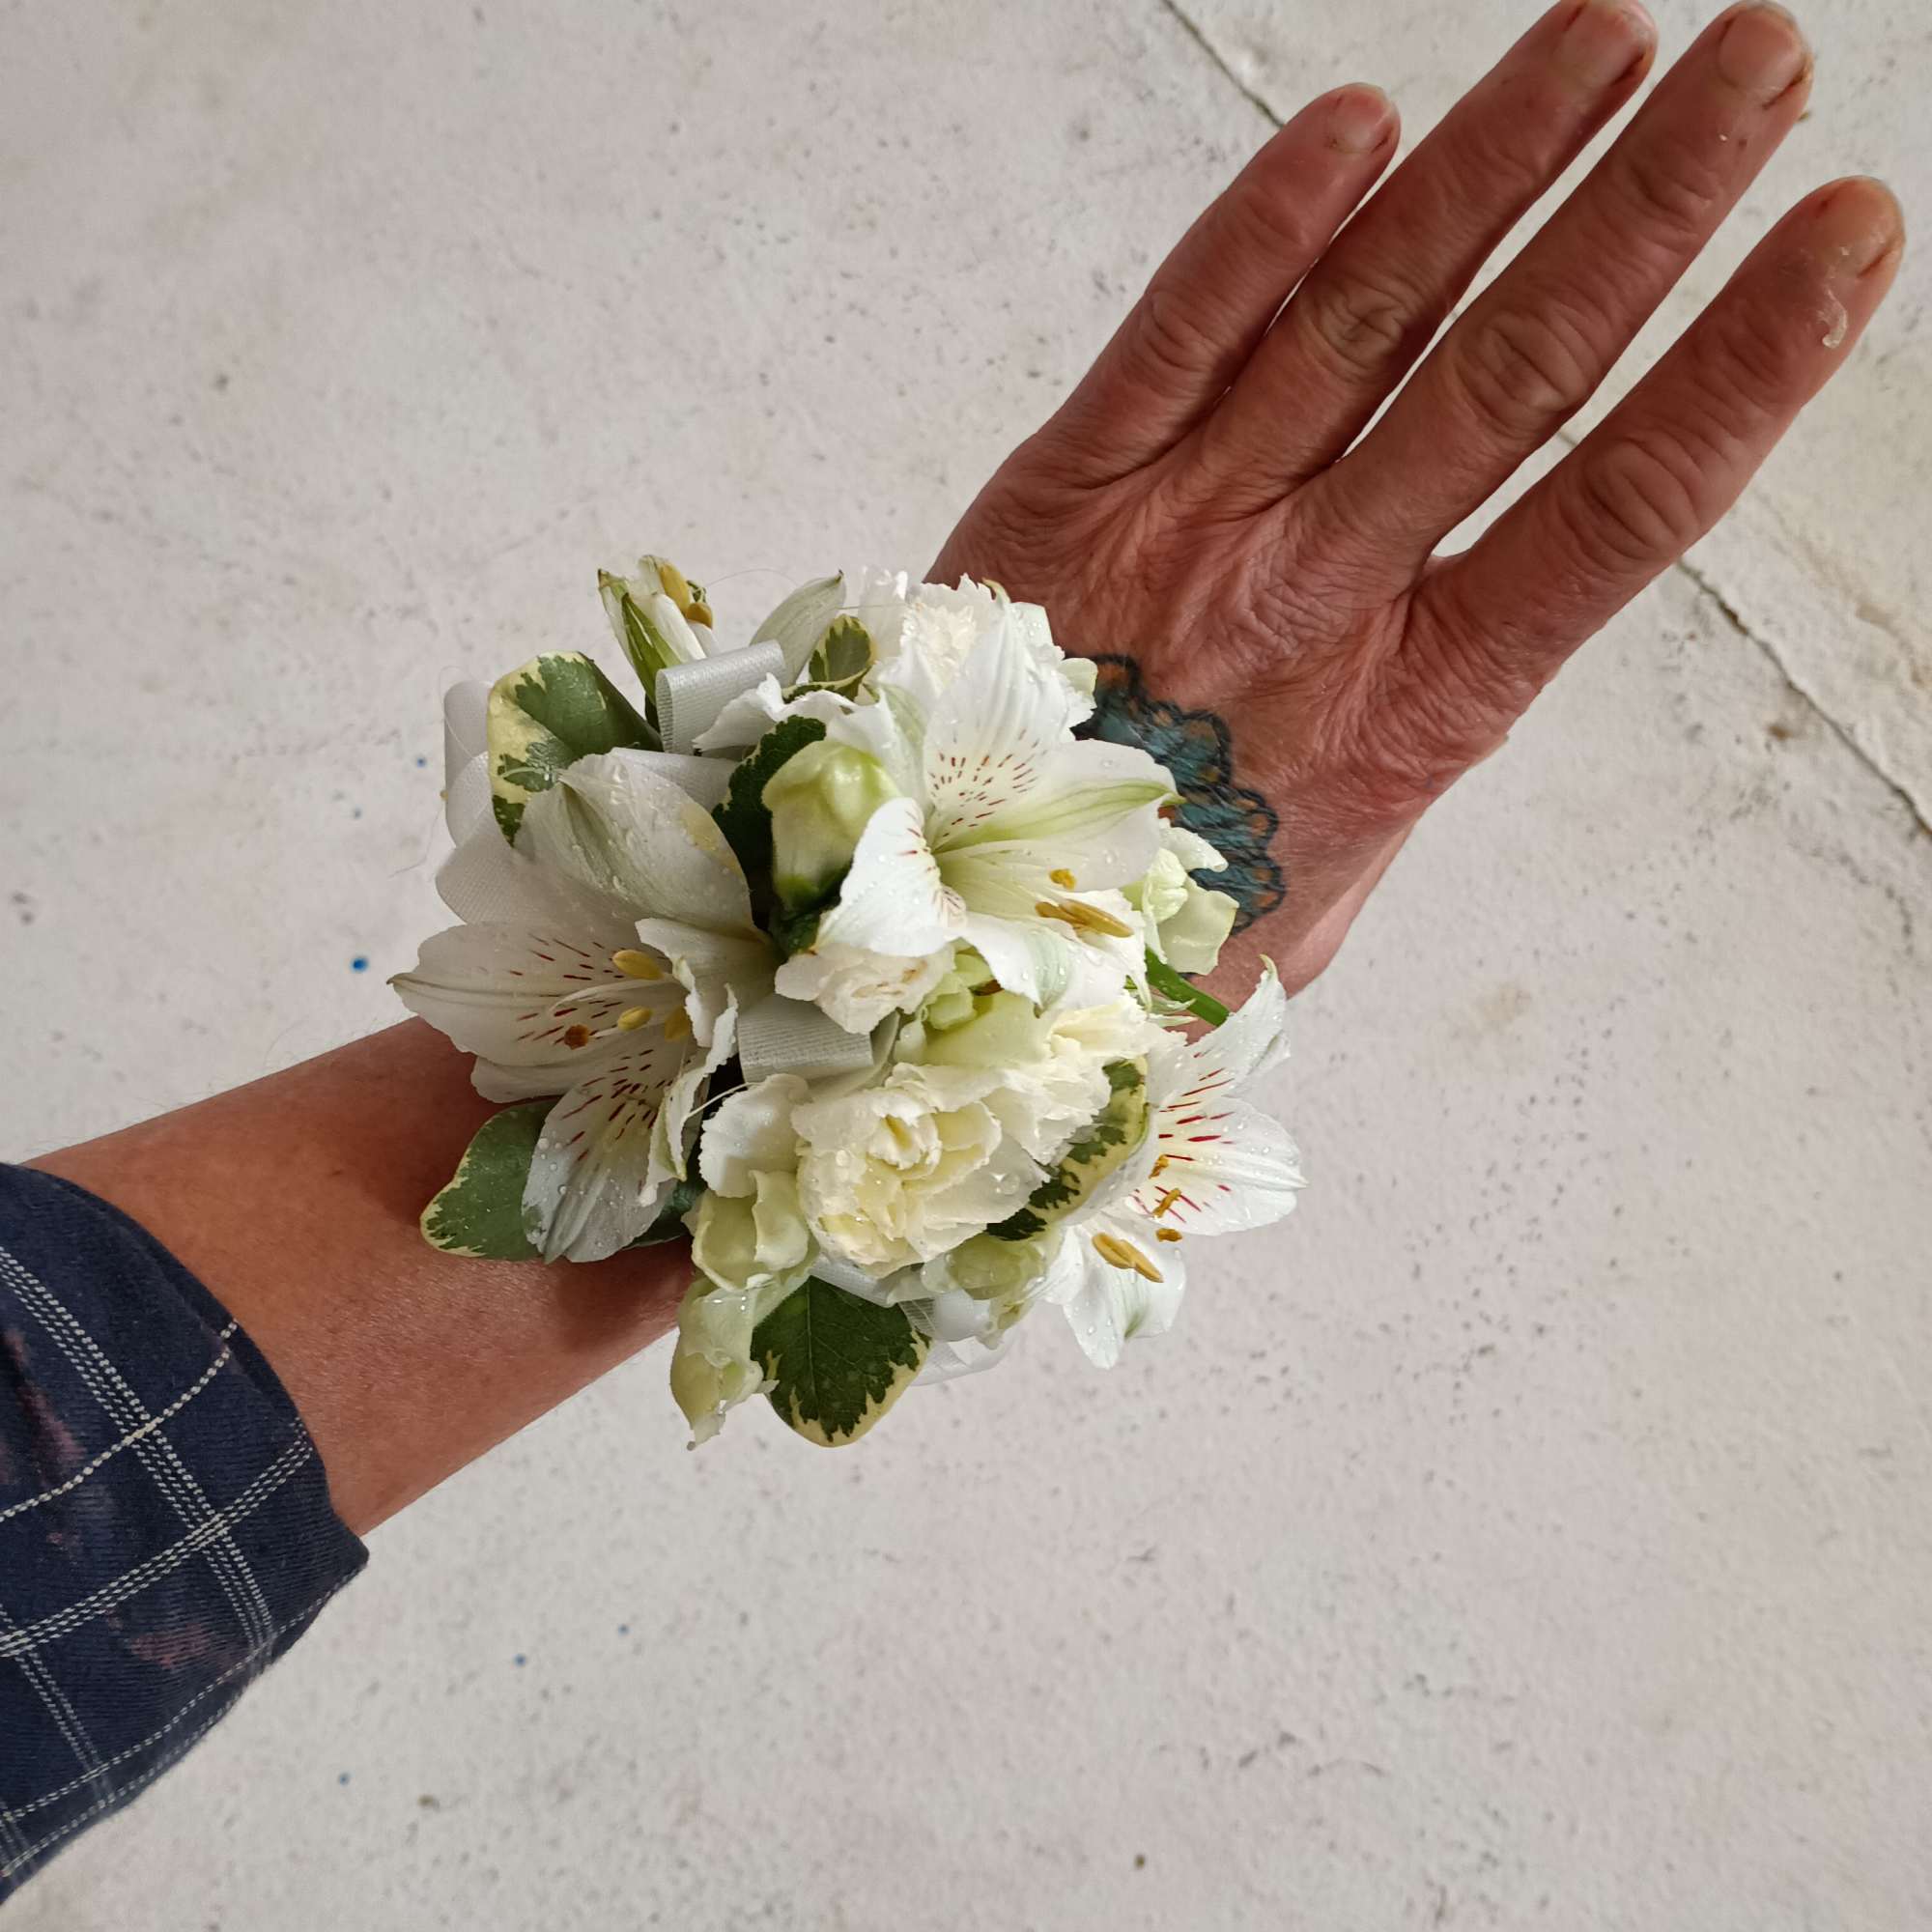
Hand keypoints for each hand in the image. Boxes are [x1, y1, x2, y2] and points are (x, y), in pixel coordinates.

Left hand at [933, 0, 1902, 993]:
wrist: (972, 938)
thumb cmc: (1180, 919)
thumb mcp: (1334, 880)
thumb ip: (1405, 748)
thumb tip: (1468, 654)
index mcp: (1411, 717)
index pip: (1614, 518)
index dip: (1740, 370)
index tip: (1842, 240)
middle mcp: (1310, 604)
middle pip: (1511, 378)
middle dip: (1646, 209)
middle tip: (1761, 63)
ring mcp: (1187, 533)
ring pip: (1363, 321)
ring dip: (1494, 167)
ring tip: (1609, 40)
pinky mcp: (1069, 490)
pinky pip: (1174, 334)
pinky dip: (1264, 226)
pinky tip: (1358, 126)